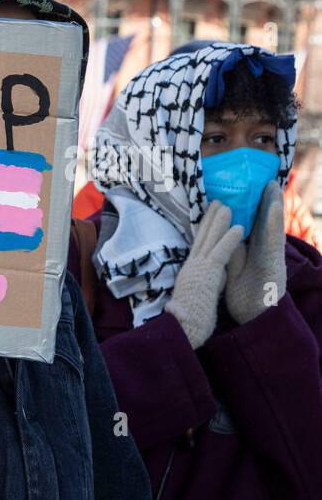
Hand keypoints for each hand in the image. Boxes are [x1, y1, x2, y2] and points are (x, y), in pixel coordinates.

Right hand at [164, 201, 242, 348]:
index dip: (204, 228)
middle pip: (201, 236)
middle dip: (209, 218)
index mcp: (189, 269)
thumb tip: (218, 272)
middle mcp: (192, 264)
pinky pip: (220, 252)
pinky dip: (230, 239)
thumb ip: (208, 278)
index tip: (209, 214)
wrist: (183, 324)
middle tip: (217, 201)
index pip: (198, 243)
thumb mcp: (199, 291)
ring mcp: (199, 267)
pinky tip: (238, 228)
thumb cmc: (190, 315)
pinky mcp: (207, 273)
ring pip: (210, 239)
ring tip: (228, 207)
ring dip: (219, 222)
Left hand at [224, 184, 286, 324]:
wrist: (254, 320)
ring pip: (271, 228)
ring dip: (273, 207)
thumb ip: (231, 254)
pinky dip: (273, 225)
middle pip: (265, 224)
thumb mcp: (232, 271)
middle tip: (268, 179)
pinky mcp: (275, 266)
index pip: (254, 227)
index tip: (253, 189)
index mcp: (255, 253)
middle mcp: (265, 253)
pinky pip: (272, 242)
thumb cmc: (245, 296)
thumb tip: (225, 238)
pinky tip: (273, 210)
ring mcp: (272, 258)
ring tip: (273, 187)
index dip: (254, 209)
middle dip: (267, 202)